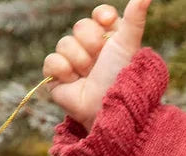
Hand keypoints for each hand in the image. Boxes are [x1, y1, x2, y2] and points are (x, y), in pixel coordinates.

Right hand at [43, 0, 152, 131]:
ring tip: (89, 76)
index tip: (108, 23)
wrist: (111, 109)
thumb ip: (134, 20)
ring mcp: (74, 64)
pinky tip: (75, 82)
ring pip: (65, 43)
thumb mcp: (129, 45)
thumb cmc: (123, 79)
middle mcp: (92, 52)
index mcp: (111, 44)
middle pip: (81, 27)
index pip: (99, 17)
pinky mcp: (58, 79)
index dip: (102, 18)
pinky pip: (51, 61)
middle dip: (92, 43)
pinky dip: (64, 70)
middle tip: (100, 60)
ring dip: (80, 60)